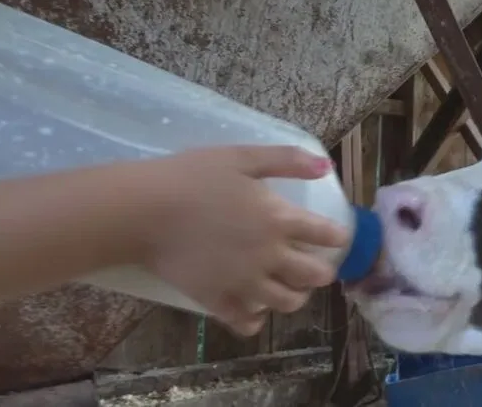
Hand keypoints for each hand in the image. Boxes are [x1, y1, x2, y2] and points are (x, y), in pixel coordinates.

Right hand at [133, 145, 349, 335]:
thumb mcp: (242, 157)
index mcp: (280, 219)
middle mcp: (270, 256)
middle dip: (322, 271)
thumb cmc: (192, 177)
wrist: (144, 210)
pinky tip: (253, 307)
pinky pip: (247, 323)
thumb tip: (325, 165)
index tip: (335, 236)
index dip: (337, 236)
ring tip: (288, 286)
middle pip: (315, 276)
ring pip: (288, 303)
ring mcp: (245, 282)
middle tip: (314, 265)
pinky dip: (256, 318)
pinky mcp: (218, 301)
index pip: (326, 235)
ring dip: (296, 296)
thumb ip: (287, 160)